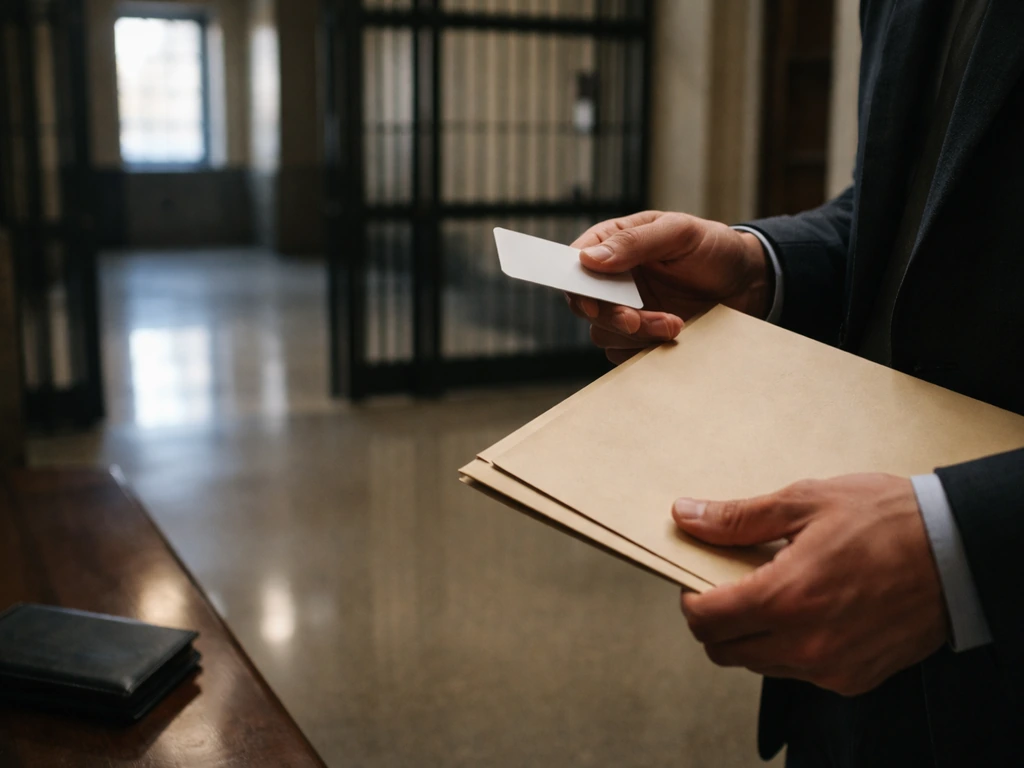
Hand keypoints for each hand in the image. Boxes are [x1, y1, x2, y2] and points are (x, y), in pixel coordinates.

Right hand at [565, 210, 771, 363]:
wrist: (748, 284)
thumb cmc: (714, 248)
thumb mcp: (680, 232)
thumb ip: (635, 242)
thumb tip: (589, 259)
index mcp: (615, 244)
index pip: (575, 262)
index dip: (575, 283)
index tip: (591, 301)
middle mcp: (614, 278)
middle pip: (585, 304)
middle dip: (610, 316)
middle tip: (637, 321)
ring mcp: (625, 309)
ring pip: (604, 333)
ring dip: (637, 335)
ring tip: (676, 324)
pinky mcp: (639, 336)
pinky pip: (623, 353)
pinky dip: (645, 350)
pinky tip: (676, 334)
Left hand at [672, 474, 948, 696]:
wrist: (958, 550)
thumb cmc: (885, 519)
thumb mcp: (804, 502)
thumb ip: (738, 518)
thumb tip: (687, 515)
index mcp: (786, 598)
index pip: (706, 620)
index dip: (691, 599)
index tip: (699, 579)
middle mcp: (805, 644)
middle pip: (724, 650)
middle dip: (715, 620)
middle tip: (731, 586)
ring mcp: (831, 668)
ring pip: (759, 664)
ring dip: (751, 635)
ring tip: (775, 593)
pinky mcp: (854, 679)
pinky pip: (799, 673)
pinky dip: (788, 648)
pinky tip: (808, 612)